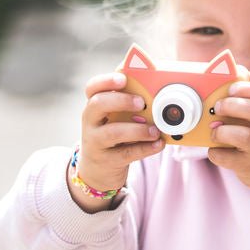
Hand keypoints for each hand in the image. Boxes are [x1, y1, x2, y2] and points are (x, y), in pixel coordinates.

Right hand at [71, 72, 163, 212]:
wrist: (98, 170)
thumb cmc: (113, 136)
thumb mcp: (116, 118)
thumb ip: (130, 106)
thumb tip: (158, 94)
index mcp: (95, 106)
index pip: (92, 88)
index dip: (106, 81)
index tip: (123, 79)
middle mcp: (91, 122)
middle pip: (97, 104)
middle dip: (121, 101)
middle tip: (142, 103)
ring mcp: (96, 142)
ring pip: (112, 132)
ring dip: (137, 129)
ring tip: (155, 130)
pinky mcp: (106, 161)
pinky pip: (126, 153)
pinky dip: (145, 148)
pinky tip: (158, 144)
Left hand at [207, 81, 249, 223]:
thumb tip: (239, 70)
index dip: (248, 88)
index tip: (231, 88)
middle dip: (231, 105)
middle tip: (217, 107)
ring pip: (244, 136)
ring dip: (222, 131)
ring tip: (215, 131)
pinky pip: (230, 158)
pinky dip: (217, 153)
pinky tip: (215, 150)